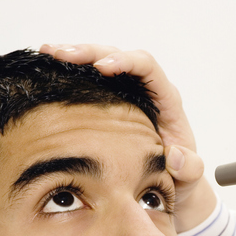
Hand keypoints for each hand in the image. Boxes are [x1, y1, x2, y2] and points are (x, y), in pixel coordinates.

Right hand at [39, 44, 215, 231]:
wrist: (170, 183)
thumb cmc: (180, 176)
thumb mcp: (188, 177)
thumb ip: (189, 169)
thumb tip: (175, 155)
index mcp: (166, 102)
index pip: (148, 68)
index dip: (126, 62)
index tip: (102, 67)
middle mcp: (146, 90)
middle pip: (118, 55)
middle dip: (90, 52)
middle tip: (60, 54)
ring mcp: (126, 93)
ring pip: (100, 60)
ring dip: (74, 54)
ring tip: (46, 53)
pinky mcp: (109, 100)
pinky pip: (89, 78)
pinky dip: (69, 71)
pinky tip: (47, 68)